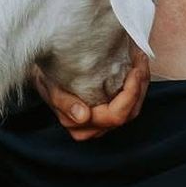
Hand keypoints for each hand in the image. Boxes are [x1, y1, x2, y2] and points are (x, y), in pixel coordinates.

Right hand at [30, 49, 150, 141]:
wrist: (44, 74)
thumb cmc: (47, 80)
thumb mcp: (50, 87)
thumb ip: (64, 103)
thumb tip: (82, 116)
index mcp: (82, 127)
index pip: (115, 116)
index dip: (130, 94)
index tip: (133, 69)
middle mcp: (96, 128)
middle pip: (130, 112)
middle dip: (140, 84)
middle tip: (140, 59)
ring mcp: (106, 120)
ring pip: (135, 107)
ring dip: (141, 82)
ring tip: (140, 58)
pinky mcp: (112, 109)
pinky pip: (132, 101)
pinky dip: (137, 83)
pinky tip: (136, 65)